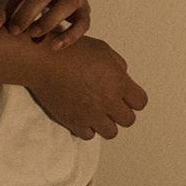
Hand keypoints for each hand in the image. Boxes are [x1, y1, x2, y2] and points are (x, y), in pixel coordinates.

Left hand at [0, 0, 90, 47]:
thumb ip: (5, 5)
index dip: (9, 5)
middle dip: (28, 12)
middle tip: (14, 31)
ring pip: (68, 3)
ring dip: (50, 20)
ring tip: (34, 36)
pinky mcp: (86, 8)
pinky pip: (83, 22)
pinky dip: (71, 35)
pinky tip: (55, 46)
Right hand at [24, 36, 147, 140]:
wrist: (45, 60)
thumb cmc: (73, 50)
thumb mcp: (103, 50)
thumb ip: (118, 66)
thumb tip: (122, 78)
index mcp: (118, 82)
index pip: (140, 102)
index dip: (134, 98)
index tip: (126, 94)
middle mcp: (107, 101)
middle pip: (128, 120)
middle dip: (122, 111)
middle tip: (111, 103)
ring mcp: (90, 114)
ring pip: (111, 132)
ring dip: (106, 123)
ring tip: (97, 111)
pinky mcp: (73, 122)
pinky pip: (89, 135)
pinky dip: (88, 128)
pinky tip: (83, 115)